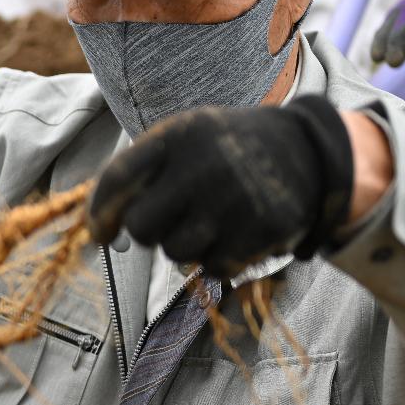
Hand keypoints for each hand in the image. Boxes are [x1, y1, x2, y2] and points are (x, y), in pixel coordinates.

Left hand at [88, 98, 355, 278]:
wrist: (306, 151)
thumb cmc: (224, 151)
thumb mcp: (184, 140)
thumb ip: (141, 175)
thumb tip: (98, 232)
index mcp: (178, 136)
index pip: (118, 179)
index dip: (99, 212)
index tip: (100, 234)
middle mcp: (204, 166)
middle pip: (141, 226)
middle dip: (147, 232)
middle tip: (168, 221)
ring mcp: (234, 200)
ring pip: (175, 253)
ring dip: (184, 246)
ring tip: (208, 220)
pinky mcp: (261, 231)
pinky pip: (212, 268)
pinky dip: (216, 260)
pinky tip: (233, 233)